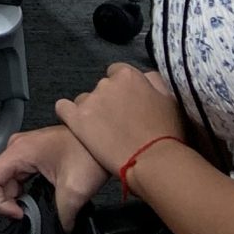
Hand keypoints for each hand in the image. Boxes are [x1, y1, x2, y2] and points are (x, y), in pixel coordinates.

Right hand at [0, 126, 110, 227]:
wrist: (104, 140)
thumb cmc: (90, 153)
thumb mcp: (74, 191)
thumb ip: (60, 216)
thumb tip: (57, 232)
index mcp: (19, 150)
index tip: (20, 214)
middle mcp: (16, 147)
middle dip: (9, 204)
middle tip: (30, 216)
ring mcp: (22, 151)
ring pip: (5, 182)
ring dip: (17, 199)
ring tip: (38, 208)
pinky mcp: (31, 156)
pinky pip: (16, 178)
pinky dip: (24, 193)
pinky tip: (39, 199)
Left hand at [54, 64, 185, 179]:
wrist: (154, 161)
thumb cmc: (167, 133)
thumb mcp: (170, 99)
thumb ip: (154, 83)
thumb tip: (145, 77)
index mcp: (129, 75)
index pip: (117, 73)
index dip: (123, 90)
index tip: (127, 105)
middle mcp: (106, 83)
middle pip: (102, 88)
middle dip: (109, 102)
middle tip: (119, 122)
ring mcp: (90, 101)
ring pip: (85, 101)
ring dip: (92, 112)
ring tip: (104, 132)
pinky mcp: (77, 119)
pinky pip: (63, 108)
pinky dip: (68, 114)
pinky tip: (78, 125)